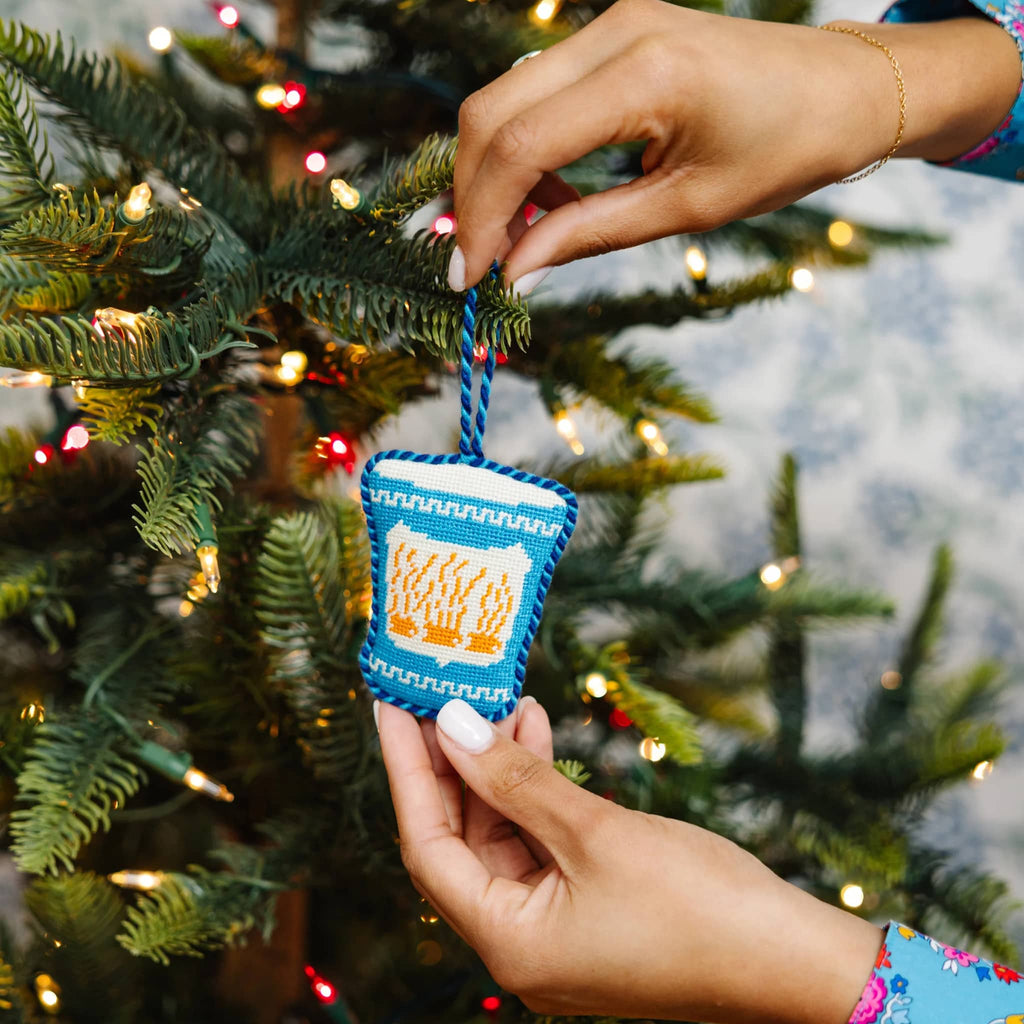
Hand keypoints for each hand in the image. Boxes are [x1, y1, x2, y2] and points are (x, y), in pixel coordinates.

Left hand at [376, 696, 882, 1023]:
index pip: (429, 845)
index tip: (392, 706)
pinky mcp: (589, 912)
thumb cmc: (698, 905)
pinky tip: (541, 742)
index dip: (408, 769)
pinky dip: (536, 795)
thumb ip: (515, 778)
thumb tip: (452, 725)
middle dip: (455, 763)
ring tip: (509, 705)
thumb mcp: (594, 831)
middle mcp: (522, 945)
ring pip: (504, 839)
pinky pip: (541, 847)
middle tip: (447, 694)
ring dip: (501, 771)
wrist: (794, 961)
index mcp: (510, 944)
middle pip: (462, 840)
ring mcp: (556, 932)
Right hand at [449, 0, 1020, 291]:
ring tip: (517, 238)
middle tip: (476, 262)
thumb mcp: (689, 208)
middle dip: (472, 193)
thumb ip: (590, 234)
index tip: (469, 277)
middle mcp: (617, 31)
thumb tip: (514, 272)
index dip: (482, 217)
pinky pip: (539, 92)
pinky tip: (549, 199)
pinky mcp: (615, 36)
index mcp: (646, 74)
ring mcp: (612, 25)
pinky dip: (527, 150)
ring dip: (495, 173)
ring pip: (506, 97)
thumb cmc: (787, 150)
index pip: (523, 144)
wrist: (846, 88)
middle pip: (493, 110)